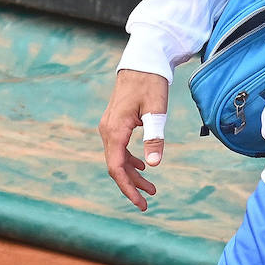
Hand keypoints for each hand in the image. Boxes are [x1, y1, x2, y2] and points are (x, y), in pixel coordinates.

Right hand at [99, 69, 168, 211]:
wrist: (142, 61)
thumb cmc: (150, 83)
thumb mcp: (156, 110)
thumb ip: (154, 137)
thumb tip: (153, 165)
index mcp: (115, 130)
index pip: (116, 167)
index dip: (127, 188)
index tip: (141, 203)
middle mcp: (108, 130)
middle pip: (117, 166)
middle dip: (132, 185)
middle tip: (149, 200)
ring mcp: (110, 127)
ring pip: (118, 158)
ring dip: (133, 174)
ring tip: (151, 188)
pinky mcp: (116, 123)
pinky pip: (120, 148)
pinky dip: (130, 160)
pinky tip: (143, 166)